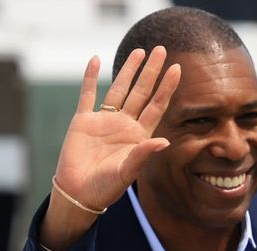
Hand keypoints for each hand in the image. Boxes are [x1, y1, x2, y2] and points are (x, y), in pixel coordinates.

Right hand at [40, 46, 180, 250]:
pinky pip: (87, 95)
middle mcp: (124, 124)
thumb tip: (165, 142)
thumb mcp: (128, 172)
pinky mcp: (83, 121)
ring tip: (139, 51)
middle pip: (141, 92)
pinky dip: (90, 78)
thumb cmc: (106, 188)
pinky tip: (95, 60)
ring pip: (119, 89)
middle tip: (162, 50)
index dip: (166, 88)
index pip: (156, 106)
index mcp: (139, 136)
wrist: (79, 194)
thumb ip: (143, 154)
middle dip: (152, 71)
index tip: (177, 69)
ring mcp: (104, 121)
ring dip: (128, 70)